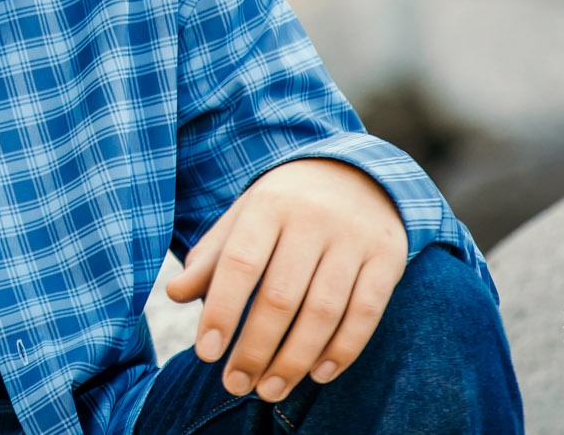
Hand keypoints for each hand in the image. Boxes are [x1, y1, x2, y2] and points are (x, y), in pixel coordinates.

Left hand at [163, 157, 408, 401]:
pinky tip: (318, 374)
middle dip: (256, 348)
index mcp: (269, 204)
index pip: (240, 263)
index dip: (223, 311)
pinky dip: (343, 349)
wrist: (359, 174)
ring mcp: (354, 238)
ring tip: (271, 389)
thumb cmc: (286, 207)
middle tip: (236, 385)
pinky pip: (366, 312)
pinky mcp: (388, 258)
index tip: (206, 354)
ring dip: (295, 359)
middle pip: (281, 295)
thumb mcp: (244, 217)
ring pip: (323, 311)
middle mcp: (313, 218)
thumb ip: (212, 257)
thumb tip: (175, 294)